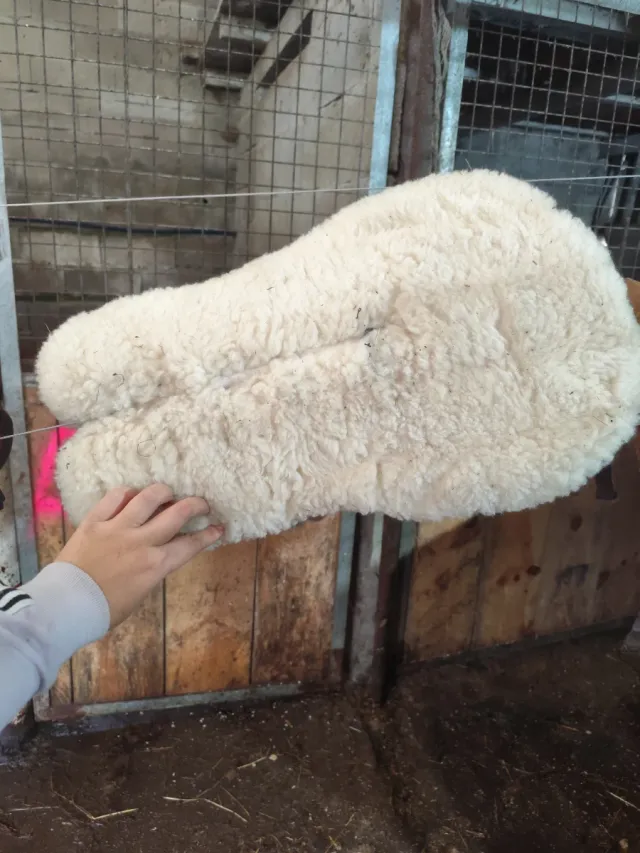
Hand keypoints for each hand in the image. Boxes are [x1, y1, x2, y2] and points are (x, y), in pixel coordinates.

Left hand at [58, 484, 223, 627]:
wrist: (65, 606)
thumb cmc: (104, 610)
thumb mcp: (140, 593)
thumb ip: (152, 570)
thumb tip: (158, 555)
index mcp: (155, 565)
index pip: (190, 545)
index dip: (209, 535)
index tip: (219, 527)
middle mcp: (142, 541)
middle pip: (178, 513)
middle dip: (196, 505)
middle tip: (202, 504)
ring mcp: (118, 528)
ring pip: (149, 497)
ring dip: (164, 492)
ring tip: (168, 494)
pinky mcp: (95, 520)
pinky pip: (116, 496)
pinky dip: (129, 492)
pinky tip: (132, 495)